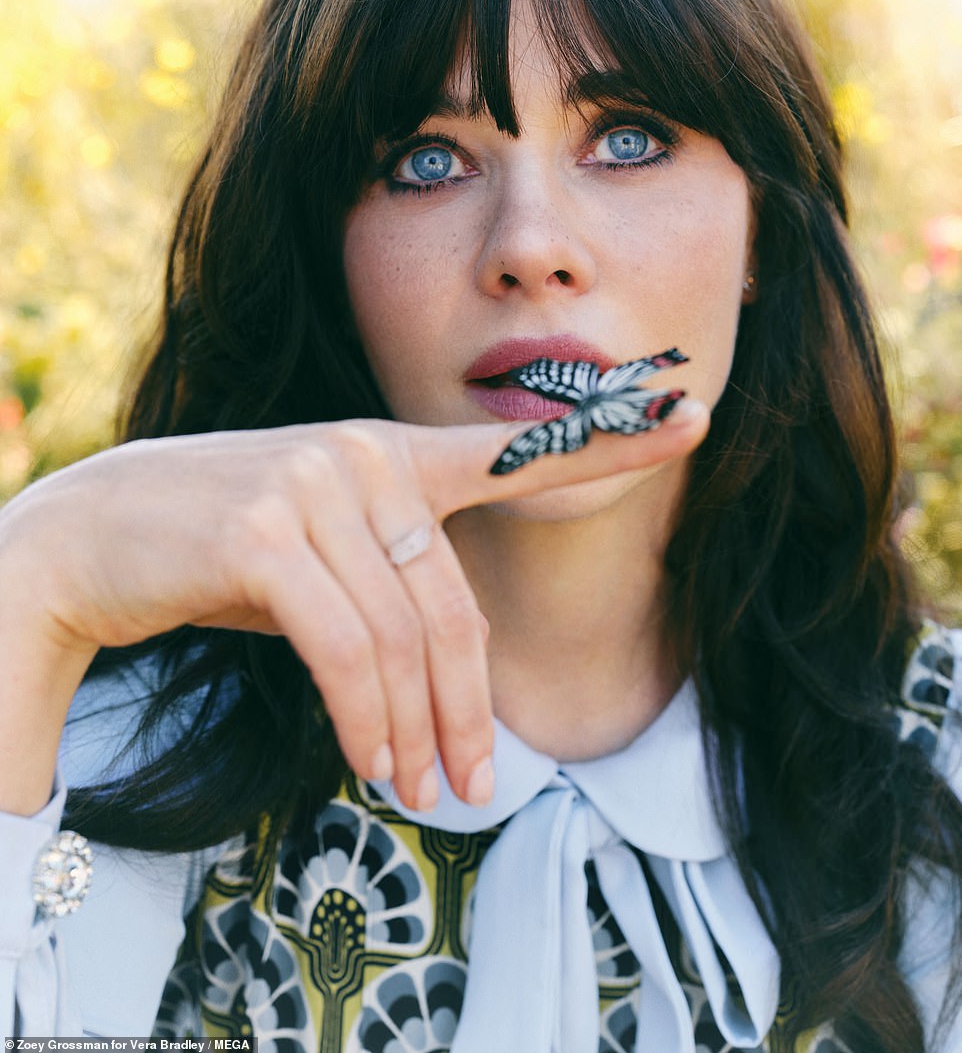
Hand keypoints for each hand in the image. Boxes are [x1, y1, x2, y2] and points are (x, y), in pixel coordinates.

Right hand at [0, 402, 707, 813]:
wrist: (99, 538)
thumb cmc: (225, 554)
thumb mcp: (327, 559)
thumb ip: (395, 587)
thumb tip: (451, 687)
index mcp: (394, 453)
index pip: (517, 447)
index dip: (614, 432)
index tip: (694, 411)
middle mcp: (364, 453)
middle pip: (454, 606)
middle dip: (471, 709)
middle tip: (473, 783)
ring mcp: (313, 482)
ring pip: (403, 638)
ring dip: (415, 732)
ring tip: (417, 789)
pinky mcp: (263, 530)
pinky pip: (346, 649)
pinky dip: (367, 718)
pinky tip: (372, 762)